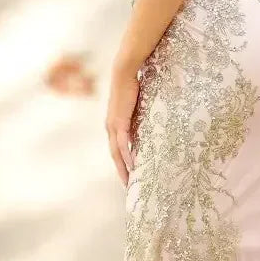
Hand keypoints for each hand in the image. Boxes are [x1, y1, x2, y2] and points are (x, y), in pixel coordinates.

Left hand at [105, 59, 139, 185]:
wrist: (124, 73)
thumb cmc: (132, 87)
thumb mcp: (137, 109)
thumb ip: (139, 120)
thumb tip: (149, 129)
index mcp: (114, 126)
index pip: (117, 149)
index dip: (122, 164)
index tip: (129, 176)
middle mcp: (111, 128)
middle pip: (115, 155)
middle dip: (121, 172)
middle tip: (128, 187)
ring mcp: (113, 125)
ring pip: (117, 152)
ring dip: (123, 168)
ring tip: (130, 181)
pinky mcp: (119, 121)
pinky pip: (123, 143)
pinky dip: (127, 155)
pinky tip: (132, 165)